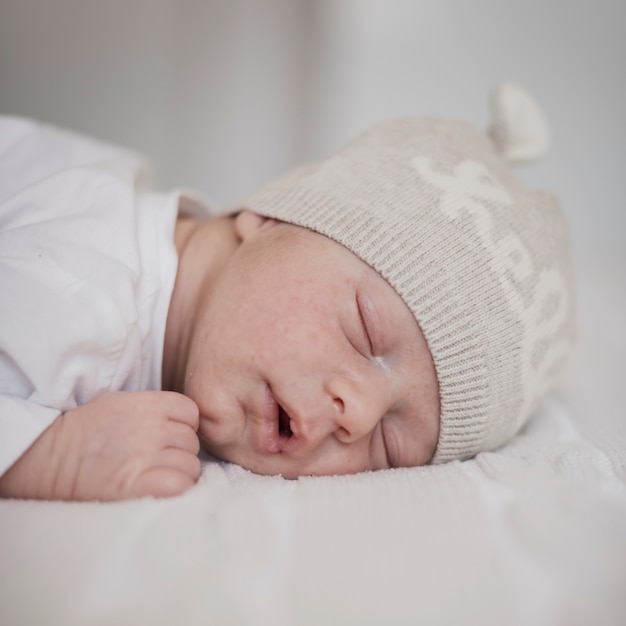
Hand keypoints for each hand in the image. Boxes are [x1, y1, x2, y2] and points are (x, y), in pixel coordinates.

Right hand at [0, 391, 201, 500]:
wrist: (51, 457)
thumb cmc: (86, 430)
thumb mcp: (121, 402)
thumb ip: (154, 408)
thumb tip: (182, 422)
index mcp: (147, 404)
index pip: (191, 412)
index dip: (184, 426)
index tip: (170, 437)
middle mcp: (151, 427)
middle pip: (192, 441)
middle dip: (180, 452)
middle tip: (158, 460)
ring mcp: (146, 455)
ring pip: (190, 465)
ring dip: (181, 473)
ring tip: (158, 476)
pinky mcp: (138, 483)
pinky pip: (180, 484)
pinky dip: (177, 488)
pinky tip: (161, 489)